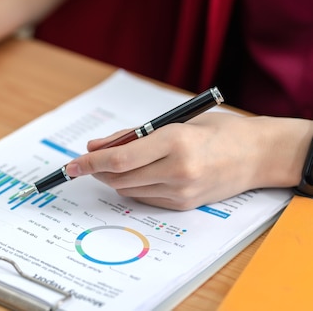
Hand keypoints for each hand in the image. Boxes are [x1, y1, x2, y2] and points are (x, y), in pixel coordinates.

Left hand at [64, 113, 309, 209]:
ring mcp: (181, 191)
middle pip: (119, 177)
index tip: (70, 165)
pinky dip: (134, 186)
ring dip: (115, 178)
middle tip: (88, 161)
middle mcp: (177, 170)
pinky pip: (144, 198)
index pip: (119, 158)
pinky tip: (140, 174)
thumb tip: (94, 146)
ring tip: (117, 164)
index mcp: (173, 141)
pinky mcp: (184, 205)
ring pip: (128, 190)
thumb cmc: (215, 130)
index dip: (89, 163)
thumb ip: (131, 135)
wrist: (257, 155)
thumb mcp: (173, 122)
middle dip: (98, 170)